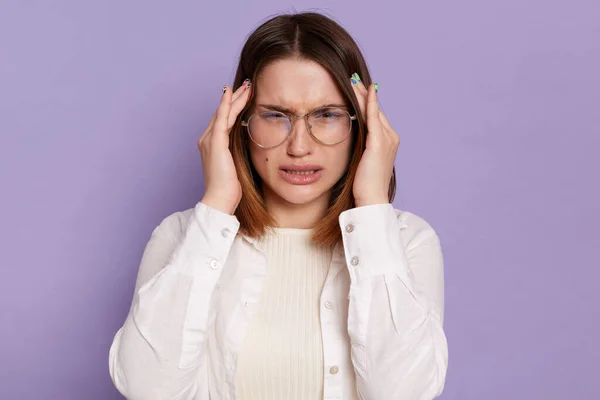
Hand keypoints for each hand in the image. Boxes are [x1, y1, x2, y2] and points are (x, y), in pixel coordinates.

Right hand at [199, 80, 251, 214]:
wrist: (220, 199)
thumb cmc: (228, 188)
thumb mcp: (235, 167)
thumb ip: (237, 154)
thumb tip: (247, 147)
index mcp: (212, 146)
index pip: (223, 121)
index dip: (232, 107)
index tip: (243, 96)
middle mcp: (207, 140)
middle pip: (222, 113)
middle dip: (235, 98)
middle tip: (246, 85)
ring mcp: (209, 140)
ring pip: (223, 113)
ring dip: (235, 98)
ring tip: (246, 86)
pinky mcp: (215, 142)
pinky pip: (222, 118)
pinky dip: (227, 104)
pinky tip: (231, 93)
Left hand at [350, 74, 399, 206]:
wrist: (371, 198)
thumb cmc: (364, 186)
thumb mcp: (361, 162)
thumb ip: (359, 148)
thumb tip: (348, 140)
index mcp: (387, 142)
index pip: (376, 117)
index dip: (366, 102)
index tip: (356, 90)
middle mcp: (391, 137)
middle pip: (376, 110)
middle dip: (364, 94)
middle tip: (353, 78)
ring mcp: (387, 139)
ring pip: (374, 110)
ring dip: (363, 94)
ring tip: (353, 80)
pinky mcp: (379, 143)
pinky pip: (373, 117)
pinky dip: (369, 103)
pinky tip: (363, 91)